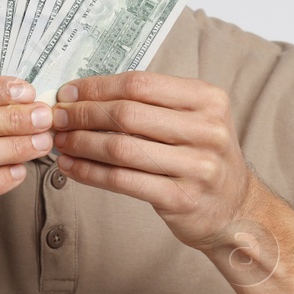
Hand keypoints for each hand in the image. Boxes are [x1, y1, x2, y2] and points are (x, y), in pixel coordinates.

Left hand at [51, 71, 260, 250]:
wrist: (236, 210)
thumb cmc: (202, 158)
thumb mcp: (194, 119)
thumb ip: (152, 104)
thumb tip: (85, 95)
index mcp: (208, 99)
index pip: (140, 83)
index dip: (97, 86)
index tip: (68, 92)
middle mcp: (207, 129)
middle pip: (128, 114)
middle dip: (83, 114)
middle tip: (57, 117)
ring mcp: (197, 166)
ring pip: (121, 148)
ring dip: (81, 143)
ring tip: (60, 142)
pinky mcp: (181, 199)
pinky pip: (123, 181)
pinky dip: (90, 173)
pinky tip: (72, 168)